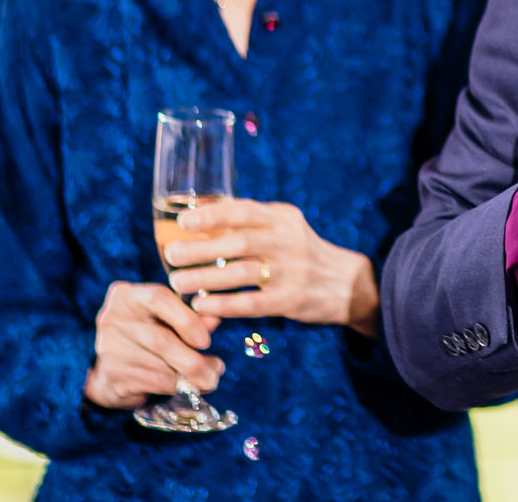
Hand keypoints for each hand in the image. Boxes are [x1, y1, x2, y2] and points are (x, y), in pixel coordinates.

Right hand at [82, 281, 223, 408]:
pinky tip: (190, 386)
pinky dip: (176, 386)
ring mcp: (110, 348)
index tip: (206, 341)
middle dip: (193, 358)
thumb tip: (214, 319)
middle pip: (160, 339)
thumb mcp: (167, 317)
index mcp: (127, 295)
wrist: (111, 368)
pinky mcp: (113, 375)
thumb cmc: (148, 333)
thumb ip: (190, 315)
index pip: (159, 298)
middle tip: (217, 369)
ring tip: (210, 379)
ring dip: (190, 375)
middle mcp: (113, 319)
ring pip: (159, 365)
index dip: (187, 319)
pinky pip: (152, 382)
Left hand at [165, 198, 380, 335]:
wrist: (345, 283)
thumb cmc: (300, 252)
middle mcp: (289, 241)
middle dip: (201, 249)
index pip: (245, 211)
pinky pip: (252, 303)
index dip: (212, 215)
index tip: (183, 222)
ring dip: (206, 278)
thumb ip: (247, 221)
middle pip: (239, 243)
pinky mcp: (292, 299)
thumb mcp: (282, 227)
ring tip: (178, 282)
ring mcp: (292, 271)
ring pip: (242, 273)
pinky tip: (202, 306)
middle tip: (171, 255)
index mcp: (282, 218)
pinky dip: (224, 304)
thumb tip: (196, 211)